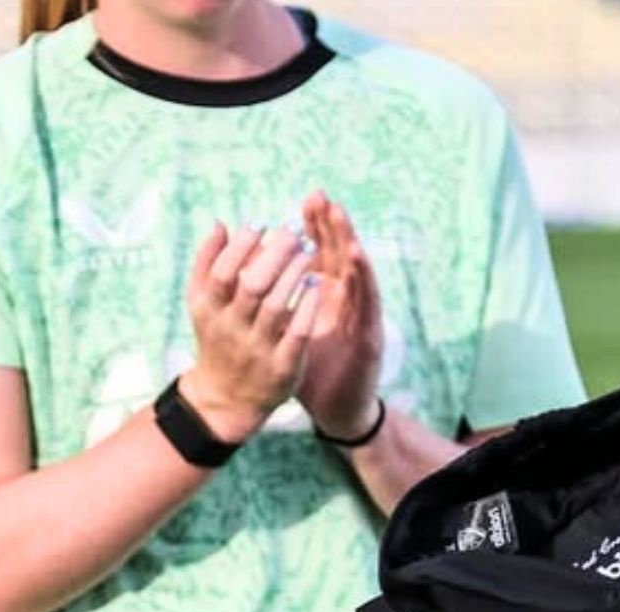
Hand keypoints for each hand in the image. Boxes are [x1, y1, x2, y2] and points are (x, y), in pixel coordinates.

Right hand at [181, 223, 322, 442]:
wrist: (226, 398)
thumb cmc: (217, 338)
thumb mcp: (202, 304)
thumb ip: (208, 264)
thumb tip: (221, 224)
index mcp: (209, 310)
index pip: (222, 272)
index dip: (241, 246)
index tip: (261, 224)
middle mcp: (231, 329)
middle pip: (252, 285)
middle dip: (274, 254)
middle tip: (294, 232)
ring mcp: (257, 350)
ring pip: (276, 307)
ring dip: (294, 274)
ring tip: (309, 250)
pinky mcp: (282, 367)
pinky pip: (297, 334)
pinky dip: (306, 308)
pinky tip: (317, 285)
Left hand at [294, 191, 385, 440]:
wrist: (336, 407)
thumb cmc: (311, 368)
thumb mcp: (286, 330)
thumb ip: (272, 301)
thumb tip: (247, 271)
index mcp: (326, 296)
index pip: (322, 253)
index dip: (316, 227)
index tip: (306, 199)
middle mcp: (346, 301)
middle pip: (341, 254)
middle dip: (332, 225)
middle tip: (322, 196)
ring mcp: (361, 316)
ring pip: (357, 271)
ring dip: (350, 242)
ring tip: (340, 216)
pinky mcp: (371, 335)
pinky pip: (367, 302)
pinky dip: (364, 278)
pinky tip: (356, 257)